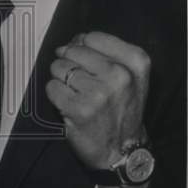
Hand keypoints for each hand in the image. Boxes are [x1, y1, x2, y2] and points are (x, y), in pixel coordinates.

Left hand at [46, 31, 150, 187]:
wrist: (122, 150)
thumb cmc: (122, 111)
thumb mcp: (131, 77)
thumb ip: (106, 53)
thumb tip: (72, 41)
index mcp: (135, 62)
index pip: (92, 37)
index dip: (81, 46)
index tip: (83, 60)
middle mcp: (119, 75)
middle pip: (73, 51)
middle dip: (69, 63)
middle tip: (79, 81)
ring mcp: (99, 92)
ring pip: (59, 68)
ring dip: (61, 79)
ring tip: (75, 93)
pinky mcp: (79, 108)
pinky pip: (52, 87)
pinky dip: (55, 95)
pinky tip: (68, 104)